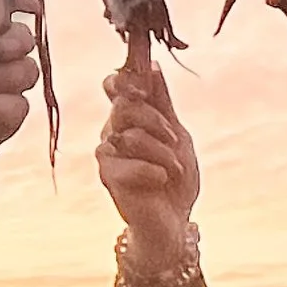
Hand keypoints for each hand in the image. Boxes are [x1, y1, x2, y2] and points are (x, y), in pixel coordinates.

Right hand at [97, 64, 200, 277]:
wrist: (175, 221)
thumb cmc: (177, 177)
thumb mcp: (178, 134)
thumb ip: (162, 102)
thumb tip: (152, 65)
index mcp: (128, 116)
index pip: (115, 84)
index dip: (126, 80)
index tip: (145, 87)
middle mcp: (112, 131)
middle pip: (123, 105)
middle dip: (155, 120)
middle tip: (174, 138)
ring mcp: (108, 154)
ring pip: (129, 135)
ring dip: (161, 151)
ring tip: (173, 168)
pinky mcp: (108, 177)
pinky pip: (127, 163)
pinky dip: (152, 171)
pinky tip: (160, 180)